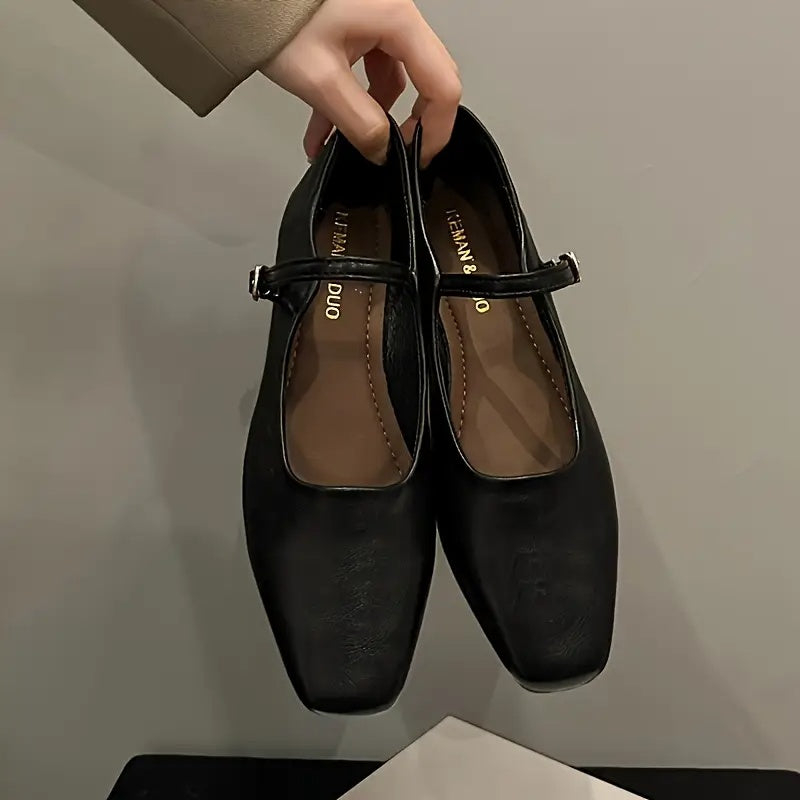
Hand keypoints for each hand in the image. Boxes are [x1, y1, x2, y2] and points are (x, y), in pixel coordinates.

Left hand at [261, 0, 460, 165]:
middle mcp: (394, 17)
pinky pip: (365, 73)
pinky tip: (325, 128)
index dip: (435, 129)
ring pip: (389, 81)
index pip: (442, 86)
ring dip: (367, 117)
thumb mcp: (320, 79)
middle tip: (392, 156)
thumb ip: (358, 122)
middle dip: (405, 125)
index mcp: (397, 21)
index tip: (418, 158)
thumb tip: (382, 151)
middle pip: (424, 82)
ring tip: (339, 145)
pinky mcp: (355, 28)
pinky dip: (350, 102)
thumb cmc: (273, 13)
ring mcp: (375, 21)